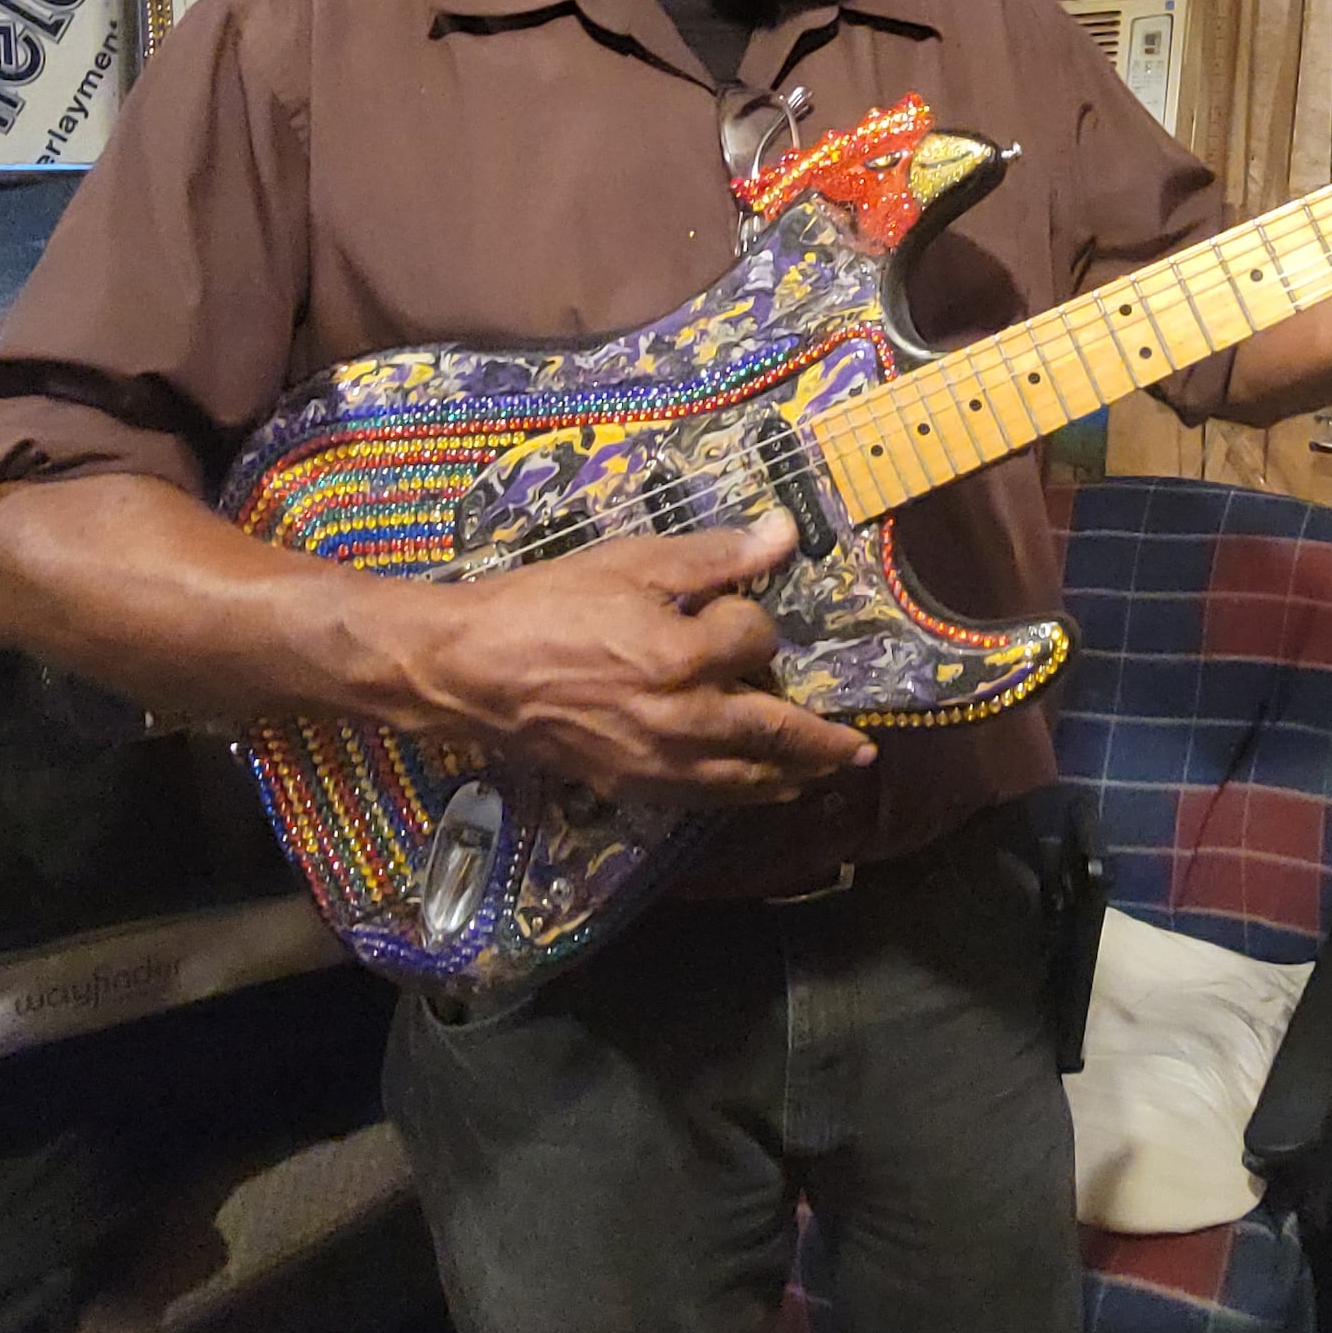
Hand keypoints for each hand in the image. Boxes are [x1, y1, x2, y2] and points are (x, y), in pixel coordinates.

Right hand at [346, 514, 873, 806]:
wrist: (470, 670)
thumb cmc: (547, 604)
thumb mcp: (631, 562)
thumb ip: (714, 556)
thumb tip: (785, 532)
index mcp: (686, 656)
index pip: (757, 642)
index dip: (754, 624)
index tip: (736, 612)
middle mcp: (684, 720)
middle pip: (774, 733)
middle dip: (822, 742)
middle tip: (861, 750)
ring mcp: (658, 762)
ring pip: (744, 780)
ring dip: (790, 777)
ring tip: (821, 776)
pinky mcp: (631, 786)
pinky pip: (702, 800)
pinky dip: (739, 796)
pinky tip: (751, 792)